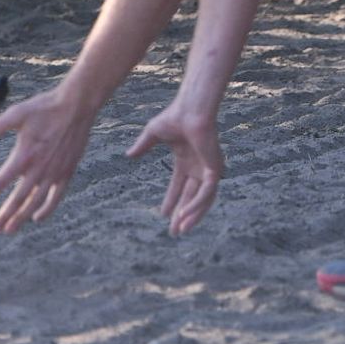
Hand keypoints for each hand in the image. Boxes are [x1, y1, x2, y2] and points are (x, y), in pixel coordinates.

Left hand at [0, 87, 98, 237]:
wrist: (76, 106)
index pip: (0, 181)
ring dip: (22, 217)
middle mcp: (38, 169)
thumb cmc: (44, 108)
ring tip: (10, 230)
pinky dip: (46, 209)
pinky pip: (56, 197)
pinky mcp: (66, 172)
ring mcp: (54, 173)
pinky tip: (37, 218)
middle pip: (18, 199)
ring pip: (35, 202)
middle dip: (5, 216)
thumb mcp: (17, 114)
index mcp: (24, 155)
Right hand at [126, 98, 223, 234]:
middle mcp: (199, 166)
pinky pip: (206, 193)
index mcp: (187, 159)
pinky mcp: (215, 169)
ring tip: (180, 230)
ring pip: (201, 199)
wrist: (191, 110)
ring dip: (191, 215)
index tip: (163, 215)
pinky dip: (196, 205)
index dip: (171, 200)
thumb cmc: (175, 116)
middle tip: (174, 232)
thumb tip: (128, 155)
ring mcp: (209, 169)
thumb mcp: (153, 133)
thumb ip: (143, 146)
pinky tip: (184, 214)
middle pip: (190, 197)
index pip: (179, 185)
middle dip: (182, 215)